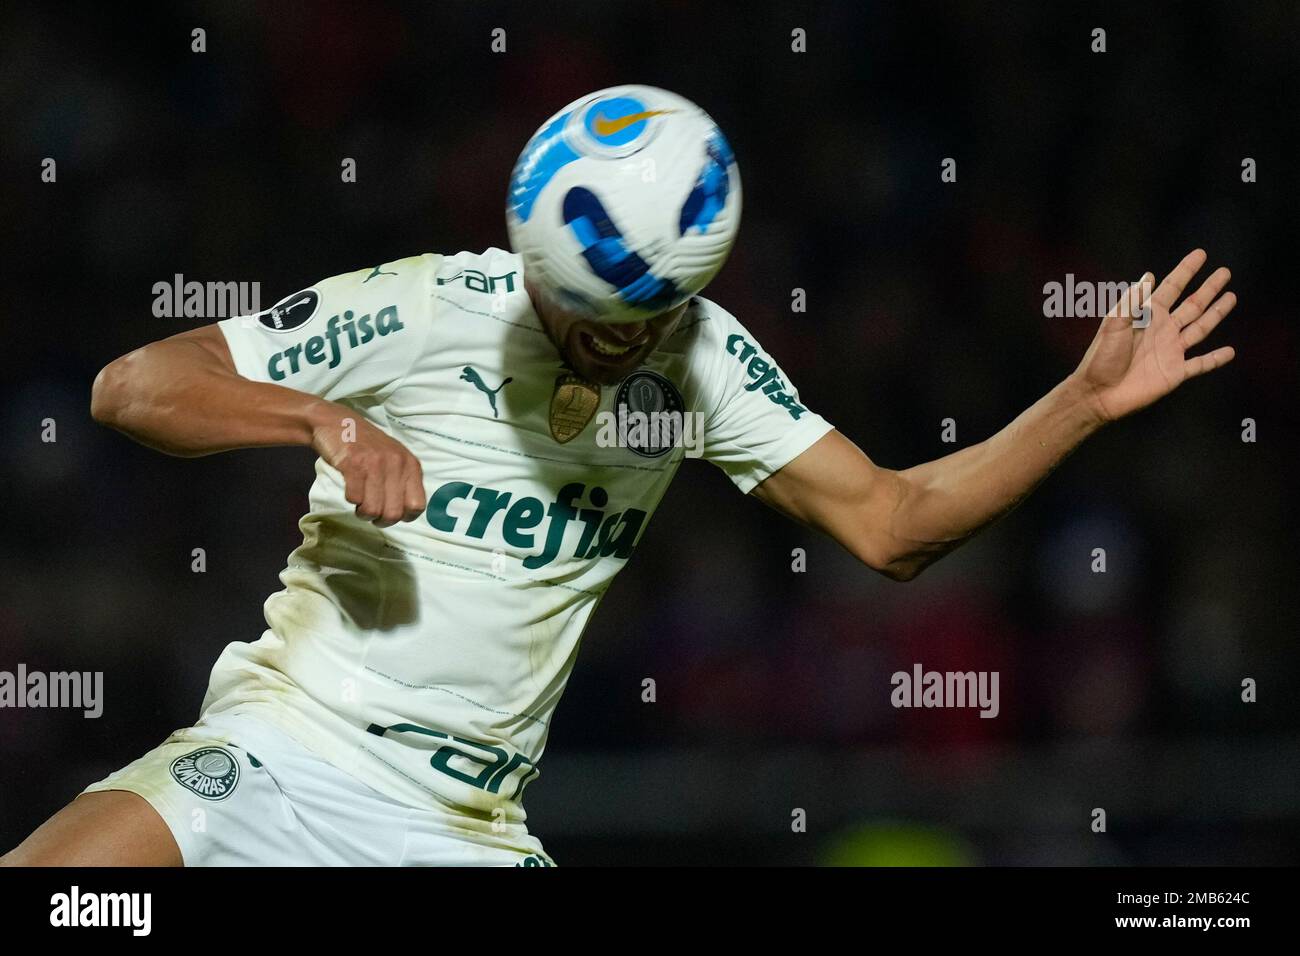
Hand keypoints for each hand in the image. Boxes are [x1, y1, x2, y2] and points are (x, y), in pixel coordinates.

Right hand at [308, 402, 425, 526]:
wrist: (336, 423)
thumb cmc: (368, 446)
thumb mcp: (395, 459)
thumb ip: (404, 481)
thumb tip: (407, 513)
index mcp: (411, 465)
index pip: (417, 506)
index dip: (403, 516)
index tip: (391, 513)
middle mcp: (397, 463)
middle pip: (393, 513)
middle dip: (380, 520)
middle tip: (370, 513)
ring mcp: (375, 463)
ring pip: (372, 509)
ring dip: (363, 512)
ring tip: (359, 503)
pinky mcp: (353, 464)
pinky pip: (354, 498)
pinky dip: (350, 499)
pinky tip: (350, 489)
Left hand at [1071, 249, 1236, 422]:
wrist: (1098, 393)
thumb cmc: (1100, 358)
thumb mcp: (1113, 324)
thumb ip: (1132, 301)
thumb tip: (1148, 275)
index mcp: (1147, 316)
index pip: (1171, 287)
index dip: (1186, 271)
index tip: (1201, 254)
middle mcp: (1162, 330)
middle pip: (1192, 305)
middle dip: (1209, 288)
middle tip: (1225, 272)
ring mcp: (1171, 351)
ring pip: (1200, 328)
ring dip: (1216, 313)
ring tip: (1232, 297)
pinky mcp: (1175, 373)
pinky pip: (1201, 364)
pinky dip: (1215, 359)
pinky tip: (1230, 351)